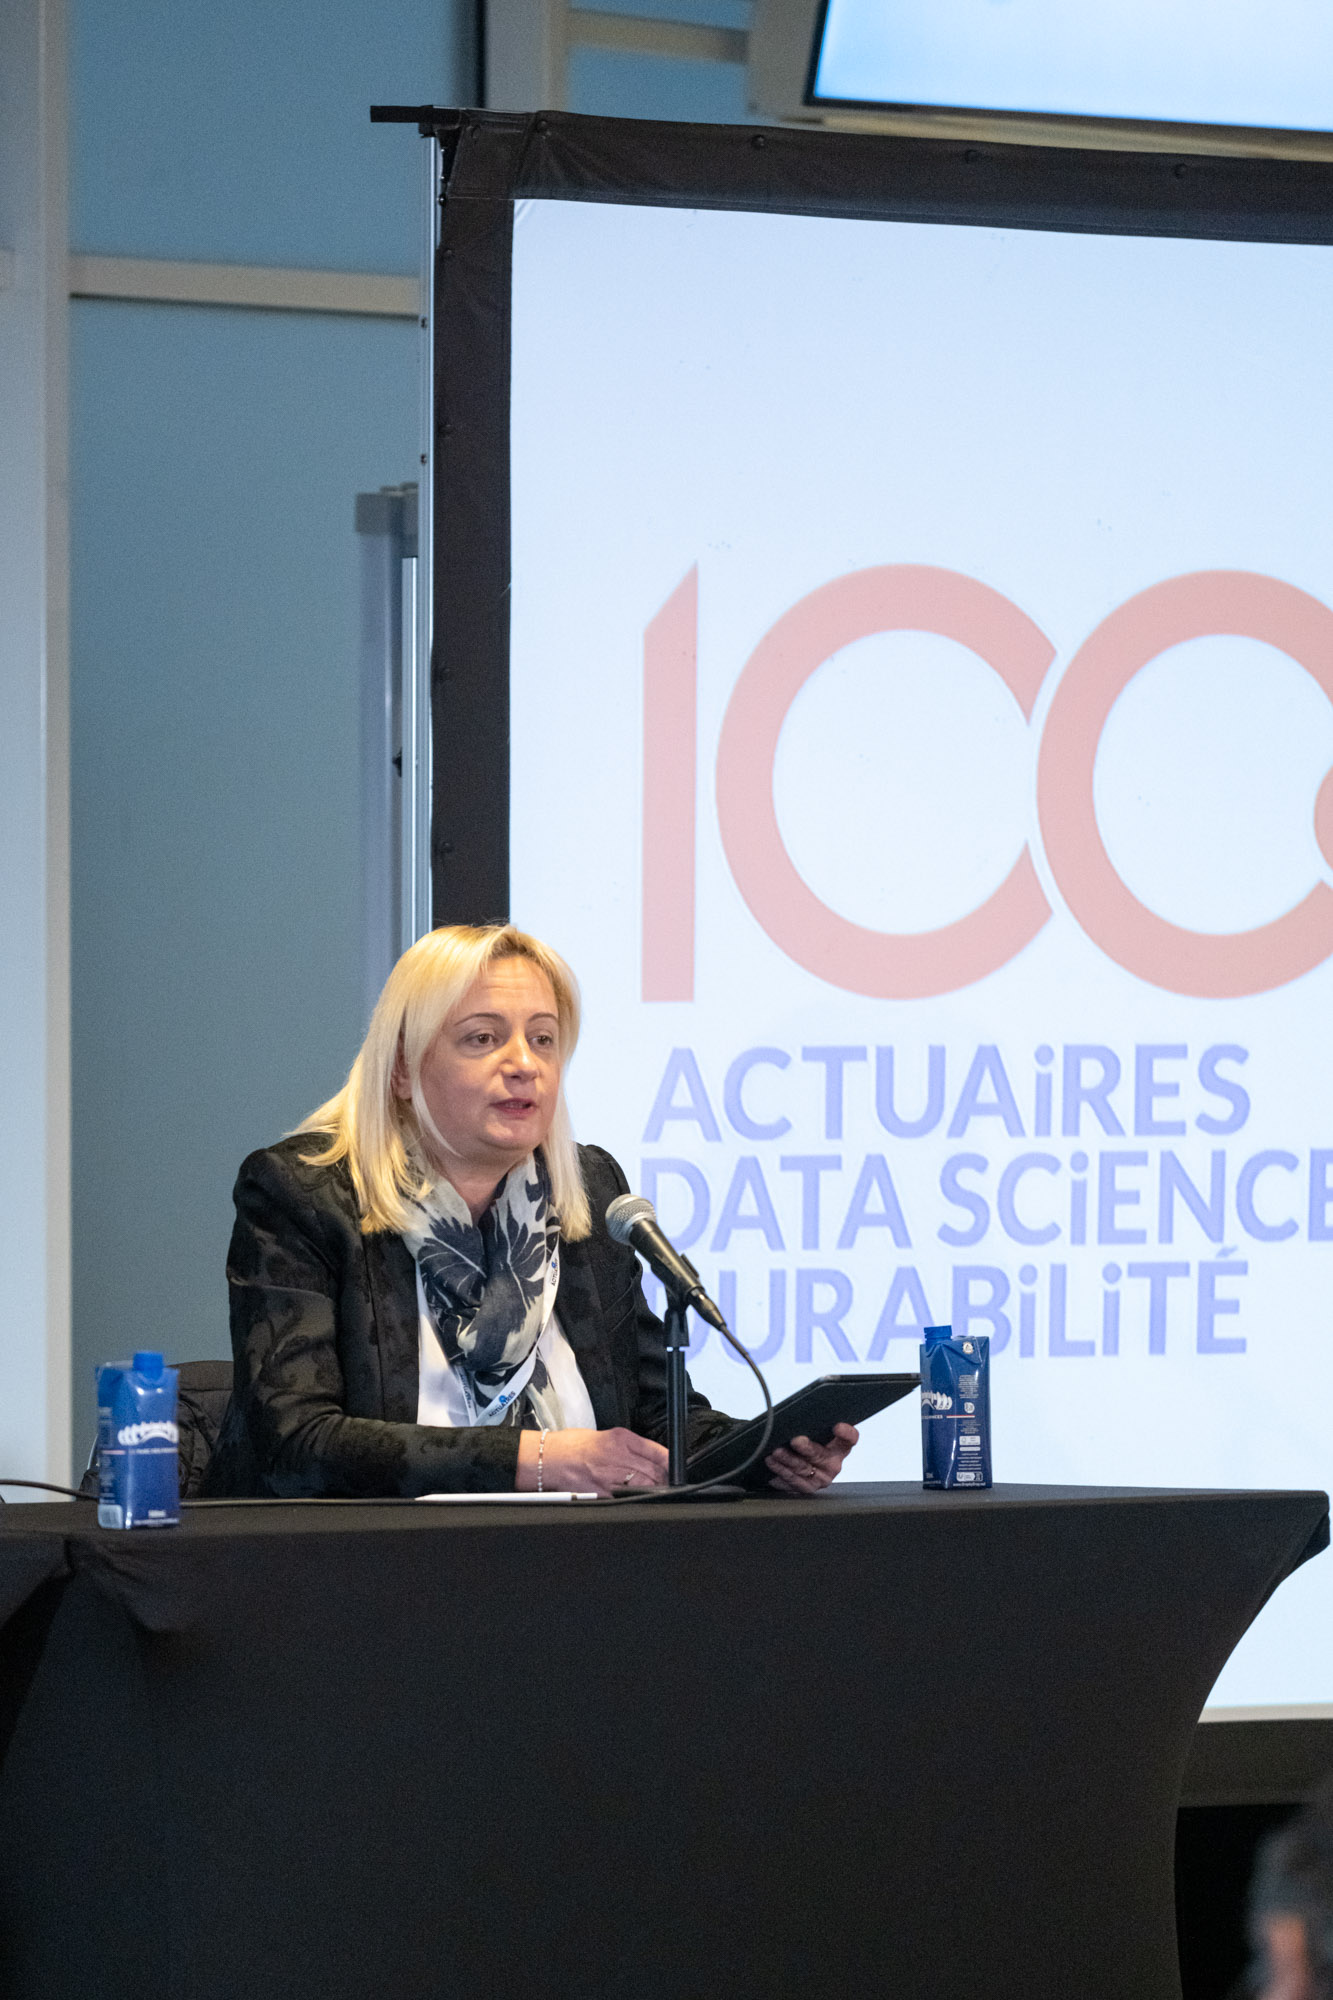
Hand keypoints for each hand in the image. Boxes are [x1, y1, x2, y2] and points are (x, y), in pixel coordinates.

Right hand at [516, 1427, 668, 1497]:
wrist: (548, 1458)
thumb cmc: (572, 1446)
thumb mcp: (606, 1435)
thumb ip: (630, 1446)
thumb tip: (652, 1458)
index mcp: (620, 1439)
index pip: (657, 1452)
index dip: (671, 1463)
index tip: (676, 1468)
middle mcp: (617, 1457)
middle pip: (654, 1471)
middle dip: (666, 1479)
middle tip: (670, 1483)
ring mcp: (609, 1477)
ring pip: (644, 1486)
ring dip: (655, 1490)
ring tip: (657, 1493)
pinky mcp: (601, 1494)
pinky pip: (626, 1499)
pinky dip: (636, 1500)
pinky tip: (638, 1500)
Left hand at [766, 1422, 858, 1495]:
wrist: (793, 1461)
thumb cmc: (805, 1440)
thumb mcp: (811, 1430)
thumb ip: (810, 1424)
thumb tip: (796, 1413)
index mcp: (840, 1446)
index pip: (850, 1438)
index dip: (846, 1433)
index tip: (837, 1426)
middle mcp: (833, 1463)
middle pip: (820, 1455)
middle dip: (807, 1448)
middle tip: (795, 1441)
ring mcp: (820, 1478)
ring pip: (803, 1468)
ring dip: (788, 1460)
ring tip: (776, 1452)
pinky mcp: (806, 1488)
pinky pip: (793, 1481)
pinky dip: (780, 1470)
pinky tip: (772, 1463)